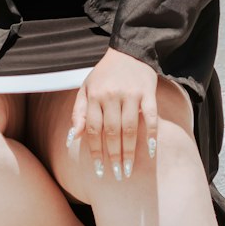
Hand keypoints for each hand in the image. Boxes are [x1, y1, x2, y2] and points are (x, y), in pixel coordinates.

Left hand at [67, 48, 158, 180]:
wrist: (129, 51)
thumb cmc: (104, 74)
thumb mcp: (86, 88)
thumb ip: (79, 112)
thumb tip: (73, 137)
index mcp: (94, 96)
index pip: (94, 130)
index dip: (95, 152)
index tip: (99, 170)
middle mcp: (111, 95)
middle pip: (111, 132)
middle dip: (113, 156)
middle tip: (117, 174)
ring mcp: (131, 94)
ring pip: (129, 127)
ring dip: (129, 151)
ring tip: (129, 168)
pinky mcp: (148, 92)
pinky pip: (151, 116)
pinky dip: (151, 133)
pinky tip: (151, 150)